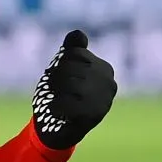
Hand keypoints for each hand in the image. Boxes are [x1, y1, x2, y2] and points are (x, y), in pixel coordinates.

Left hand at [31, 30, 116, 149]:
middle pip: (70, 67)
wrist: (58, 127)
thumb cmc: (62, 93)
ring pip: (68, 84)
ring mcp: (104, 100)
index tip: (57, 75)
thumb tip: (78, 33)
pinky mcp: (94, 116)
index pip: (74, 53)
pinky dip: (55, 106)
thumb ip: (71, 49)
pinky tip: (55, 110)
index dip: (59, 63)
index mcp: (104, 68)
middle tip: (52, 89)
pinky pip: (67, 103)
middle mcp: (109, 82)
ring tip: (55, 99)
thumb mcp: (64, 67)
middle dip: (55, 77)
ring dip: (54, 91)